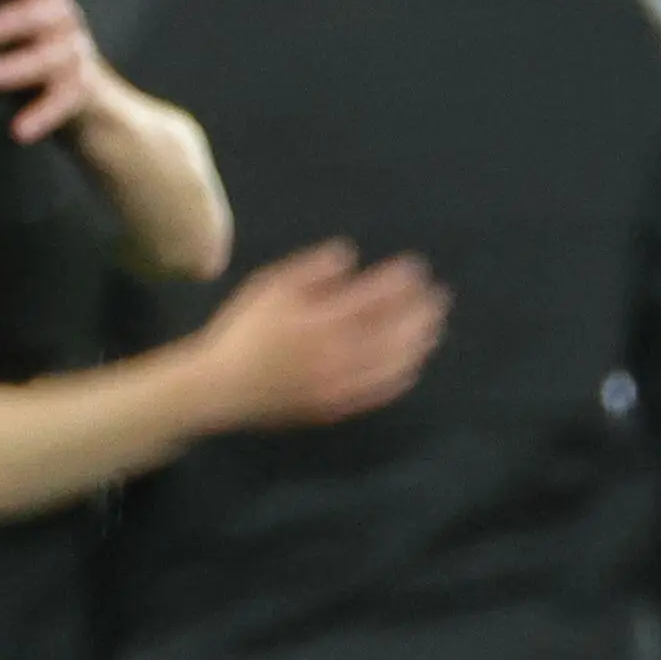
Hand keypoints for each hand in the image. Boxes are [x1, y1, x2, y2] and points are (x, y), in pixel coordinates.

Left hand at [0, 0, 108, 142]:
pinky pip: (65, 102)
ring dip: (18, 67)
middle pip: (41, 13)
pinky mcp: (83, 92)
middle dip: (5, 21)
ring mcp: (76, 55)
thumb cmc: (32, 41)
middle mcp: (63, 18)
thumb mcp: (14, 3)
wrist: (85, 99)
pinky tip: (17, 130)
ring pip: (53, 57)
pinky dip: (42, 115)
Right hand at [183, 240, 447, 432]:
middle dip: (421, 311)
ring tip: (433, 327)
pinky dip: (402, 375)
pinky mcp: (339, 406)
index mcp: (320, 320)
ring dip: (419, 342)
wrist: (220, 387)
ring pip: (394, 362)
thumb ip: (309, 269)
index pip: (374, 296)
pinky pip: (381, 391)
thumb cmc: (241, 332)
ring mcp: (341, 383)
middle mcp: (337, 353)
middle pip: (394, 331)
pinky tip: (411, 364)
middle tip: (440, 297)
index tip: (416, 267)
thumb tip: (348, 253)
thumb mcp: (267, 287)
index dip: (400, 281)